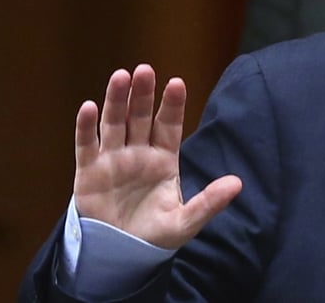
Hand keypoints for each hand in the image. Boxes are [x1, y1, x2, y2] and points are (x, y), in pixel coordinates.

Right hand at [73, 64, 241, 248]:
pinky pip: (86, 146)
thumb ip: (209, 202)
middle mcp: (138, 153)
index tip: (176, 83)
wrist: (120, 256)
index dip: (172, 105)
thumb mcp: (186, 221)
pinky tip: (88, 107)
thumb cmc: (155, 236)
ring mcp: (113, 160)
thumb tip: (238, 183)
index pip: (169, 125)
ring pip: (114, 124)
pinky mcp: (88, 173)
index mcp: (164, 159)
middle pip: (140, 117)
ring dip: (116, 100)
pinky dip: (86, 127)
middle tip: (145, 69)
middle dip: (142, 94)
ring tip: (121, 76)